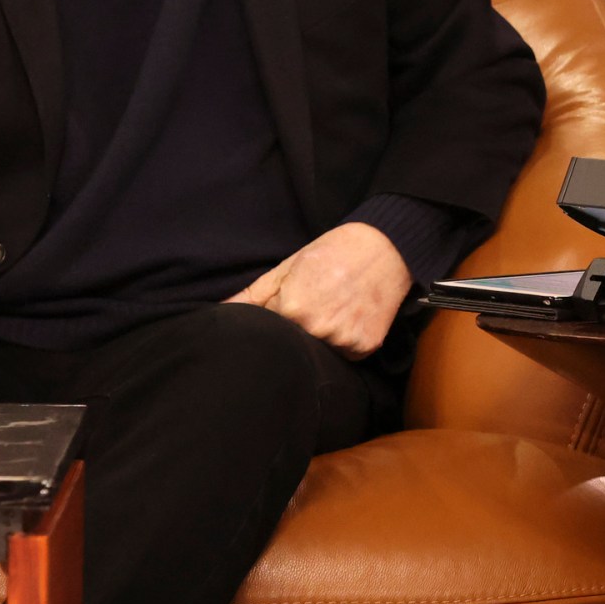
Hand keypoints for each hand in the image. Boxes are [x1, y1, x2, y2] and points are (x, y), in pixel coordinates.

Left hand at [227, 221, 411, 355]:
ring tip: (331, 311)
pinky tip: (348, 320)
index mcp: (292, 308)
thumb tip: (217, 312)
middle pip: (290, 346)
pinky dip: (342, 343)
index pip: (266, 331)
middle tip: (312, 308)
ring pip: (316, 354)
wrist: (387, 247)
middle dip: (292, 333)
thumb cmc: (333, 252)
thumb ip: (251, 296)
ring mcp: (343, 341)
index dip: (273, 320)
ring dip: (318, 339)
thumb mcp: (286, 268)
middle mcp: (317, 329)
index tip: (284, 308)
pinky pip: (343, 356)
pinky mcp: (365, 348)